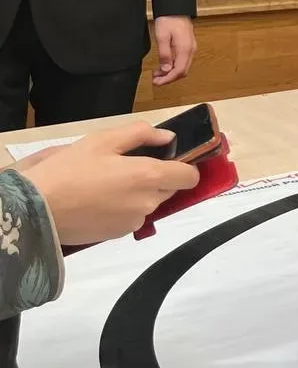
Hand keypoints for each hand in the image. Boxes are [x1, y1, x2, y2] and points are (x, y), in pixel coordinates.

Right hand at [17, 121, 199, 245]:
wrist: (37, 208)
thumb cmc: (69, 170)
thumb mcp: (102, 140)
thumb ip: (141, 134)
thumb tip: (168, 137)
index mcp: (149, 176)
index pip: (189, 177)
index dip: (183, 166)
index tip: (166, 159)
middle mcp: (148, 202)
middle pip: (168, 188)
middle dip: (155, 178)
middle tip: (124, 167)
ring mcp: (135, 221)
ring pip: (149, 203)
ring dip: (138, 193)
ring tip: (106, 184)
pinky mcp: (119, 234)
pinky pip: (132, 216)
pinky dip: (123, 208)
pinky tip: (99, 200)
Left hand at [153, 16, 194, 85]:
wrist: (176, 7)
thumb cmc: (168, 19)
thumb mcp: (162, 37)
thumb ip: (165, 54)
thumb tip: (166, 70)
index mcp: (185, 49)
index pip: (179, 71)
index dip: (167, 79)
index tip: (156, 83)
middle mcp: (190, 50)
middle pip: (182, 71)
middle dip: (169, 78)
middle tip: (155, 80)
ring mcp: (190, 48)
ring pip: (182, 67)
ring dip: (170, 72)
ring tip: (157, 73)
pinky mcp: (188, 46)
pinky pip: (182, 61)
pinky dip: (173, 66)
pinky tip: (164, 65)